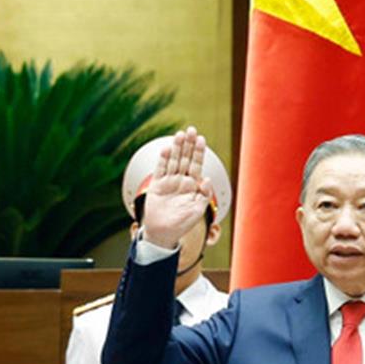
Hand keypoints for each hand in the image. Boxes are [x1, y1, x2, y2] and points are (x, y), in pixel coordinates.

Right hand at [140, 127, 214, 249]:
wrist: (163, 233)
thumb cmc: (182, 224)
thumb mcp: (198, 211)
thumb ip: (204, 195)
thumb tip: (207, 179)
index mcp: (193, 186)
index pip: (197, 165)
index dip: (199, 152)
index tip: (201, 139)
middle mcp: (181, 181)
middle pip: (186, 159)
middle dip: (188, 145)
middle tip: (191, 130)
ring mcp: (169, 182)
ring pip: (174, 161)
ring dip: (177, 148)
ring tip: (180, 134)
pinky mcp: (157, 185)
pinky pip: (160, 169)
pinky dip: (164, 159)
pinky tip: (167, 149)